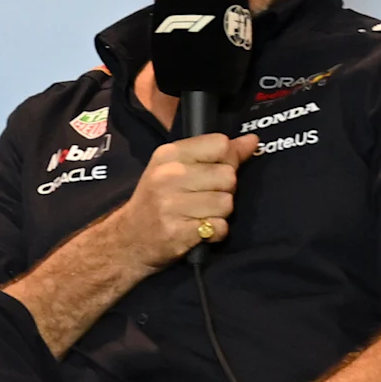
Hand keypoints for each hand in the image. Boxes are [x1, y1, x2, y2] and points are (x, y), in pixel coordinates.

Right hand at [112, 132, 258, 266]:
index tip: (214, 172)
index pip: (220, 144)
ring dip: (220, 213)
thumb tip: (251, 141)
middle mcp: (168, 176)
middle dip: (225, 190)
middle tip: (204, 199)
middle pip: (228, 175)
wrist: (128, 240)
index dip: (227, 159)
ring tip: (200, 215)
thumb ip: (215, 154)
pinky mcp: (178, 232)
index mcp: (168, 155)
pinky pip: (219, 227)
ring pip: (226, 203)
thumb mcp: (178, 169)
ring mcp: (171, 205)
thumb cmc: (157, 201)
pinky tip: (199, 231)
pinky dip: (215, 232)